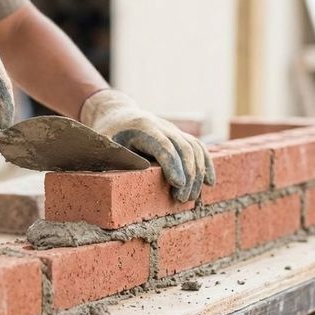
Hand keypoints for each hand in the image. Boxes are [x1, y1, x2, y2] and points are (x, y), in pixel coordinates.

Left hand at [80, 89, 214, 201]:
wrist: (118, 115)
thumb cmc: (108, 134)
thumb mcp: (104, 146)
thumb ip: (114, 160)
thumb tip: (118, 182)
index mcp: (143, 127)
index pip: (164, 146)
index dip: (172, 165)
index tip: (177, 185)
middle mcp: (162, 126)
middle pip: (183, 148)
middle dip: (187, 175)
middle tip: (182, 199)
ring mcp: (173, 130)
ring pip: (194, 148)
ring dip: (197, 173)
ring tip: (191, 197)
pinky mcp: (179, 136)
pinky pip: (198, 148)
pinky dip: (206, 164)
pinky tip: (210, 182)